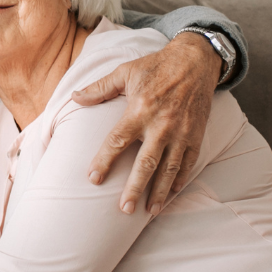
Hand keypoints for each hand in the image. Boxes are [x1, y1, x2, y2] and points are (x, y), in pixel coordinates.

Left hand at [75, 32, 220, 214]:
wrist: (195, 60)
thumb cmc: (156, 66)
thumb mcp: (125, 72)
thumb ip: (99, 88)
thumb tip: (74, 98)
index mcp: (140, 110)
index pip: (117, 140)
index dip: (104, 161)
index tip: (93, 178)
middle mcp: (161, 125)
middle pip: (146, 163)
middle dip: (134, 188)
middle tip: (124, 209)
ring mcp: (181, 132)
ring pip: (169, 168)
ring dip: (159, 192)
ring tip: (148, 211)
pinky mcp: (196, 135)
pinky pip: (188, 162)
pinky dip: (180, 180)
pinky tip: (171, 194)